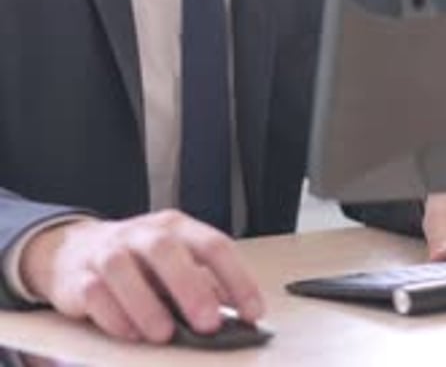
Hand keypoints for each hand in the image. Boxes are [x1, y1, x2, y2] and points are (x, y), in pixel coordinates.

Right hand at [20, 210, 263, 342]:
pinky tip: (130, 334)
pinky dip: (113, 315)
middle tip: (208, 324)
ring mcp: (108, 252)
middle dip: (190, 286)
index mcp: (175, 228)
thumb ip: (204, 283)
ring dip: (146, 303)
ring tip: (164, 335)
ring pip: (123, 268)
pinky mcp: (78, 277)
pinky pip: (93, 292)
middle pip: (166, 249)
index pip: (212, 244)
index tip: (253, 312)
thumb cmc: (138, 262)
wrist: (74, 249)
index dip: (236, 278)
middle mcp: (141, 234)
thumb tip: (240, 314)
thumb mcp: (175, 263)